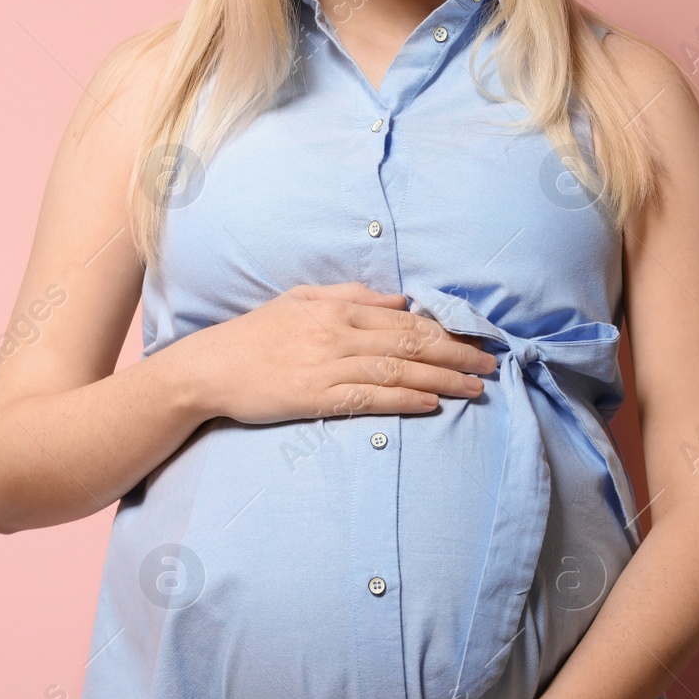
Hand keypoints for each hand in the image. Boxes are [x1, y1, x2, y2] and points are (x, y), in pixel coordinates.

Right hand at [188, 282, 496, 424]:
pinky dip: (405, 398)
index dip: (446, 330)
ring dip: (442, 378)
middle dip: (456, 353)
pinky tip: (432, 402)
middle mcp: (337, 333)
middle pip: (410, 342)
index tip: (477, 339)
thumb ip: (351, 295)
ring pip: (398, 369)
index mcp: (337, 308)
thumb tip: (400, 300)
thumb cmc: (253, 336)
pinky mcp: (316, 397)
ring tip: (475, 387)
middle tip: (491, 364)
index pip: (405, 319)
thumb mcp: (299, 300)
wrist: (208, 369)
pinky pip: (371, 397)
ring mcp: (327, 366)